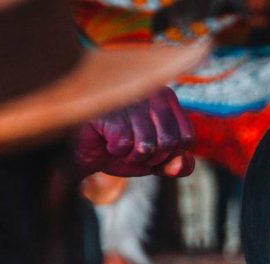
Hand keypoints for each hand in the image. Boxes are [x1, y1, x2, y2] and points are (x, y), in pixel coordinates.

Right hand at [74, 87, 195, 178]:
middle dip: (152, 159)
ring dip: (132, 157)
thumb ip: (176, 164)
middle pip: (169, 142)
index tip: (153, 153)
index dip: (171, 155)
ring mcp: (127, 97)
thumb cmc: (122, 150)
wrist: (83, 151)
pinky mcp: (106, 108)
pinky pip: (124, 143)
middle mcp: (150, 91)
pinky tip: (105, 141)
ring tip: (119, 148)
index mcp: (167, 98)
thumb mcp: (156, 161)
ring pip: (147, 145)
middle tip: (133, 152)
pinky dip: (115, 152)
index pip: (186, 137)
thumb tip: (181, 166)